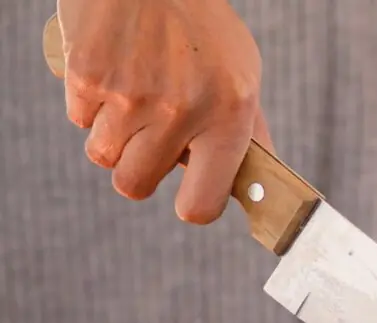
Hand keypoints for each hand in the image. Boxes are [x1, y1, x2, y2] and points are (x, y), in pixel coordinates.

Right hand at [57, 0, 271, 222]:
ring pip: (104, 155)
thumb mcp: (242, 77)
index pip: (201, 204)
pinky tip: (116, 70)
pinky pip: (80, 119)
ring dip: (115, 135)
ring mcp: (129, 96)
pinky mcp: (87, 76)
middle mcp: (179, 111)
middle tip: (154, 138)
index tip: (192, 198)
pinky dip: (92, 103)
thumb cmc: (203, 29)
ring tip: (136, 95)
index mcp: (227, 116)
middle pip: (135, 185)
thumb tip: (263, 181)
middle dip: (140, 168)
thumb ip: (248, 133)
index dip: (193, 206)